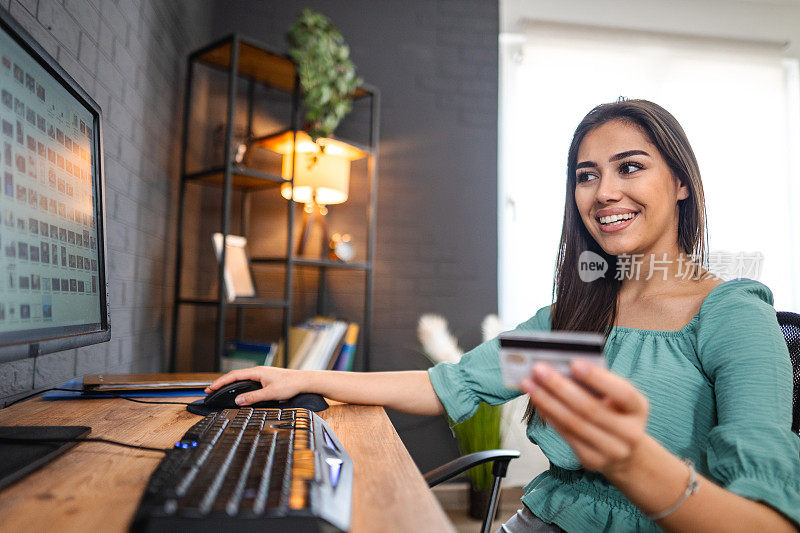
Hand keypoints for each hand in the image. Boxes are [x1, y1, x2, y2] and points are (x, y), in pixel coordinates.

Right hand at [205, 366, 303, 405]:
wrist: (304, 381)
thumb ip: (253, 397)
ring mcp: (262, 374)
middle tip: (210, 390)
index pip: (233, 376)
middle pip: (235, 376)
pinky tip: (237, 390)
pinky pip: (248, 380)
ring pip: (241, 378)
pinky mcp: (266, 379)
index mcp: (257, 372)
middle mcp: (258, 371)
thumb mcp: (270, 393)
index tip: (210, 388)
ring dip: (230, 383)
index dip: (220, 382)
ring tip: (219, 389)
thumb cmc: (290, 385)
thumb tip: (238, 401)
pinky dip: (238, 384)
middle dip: (221, 383)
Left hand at [521, 360, 649, 475]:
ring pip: (573, 423)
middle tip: (538, 369)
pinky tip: (537, 401)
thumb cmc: (617, 414)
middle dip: (560, 387)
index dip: (598, 378)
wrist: (627, 454)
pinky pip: (565, 434)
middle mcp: (629, 432)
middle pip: (589, 409)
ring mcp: (611, 450)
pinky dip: (548, 415)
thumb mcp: (618, 397)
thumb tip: (563, 365)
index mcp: (638, 409)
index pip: (622, 393)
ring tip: (529, 383)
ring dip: (547, 401)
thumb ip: (598, 382)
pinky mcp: (592, 460)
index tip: (574, 362)